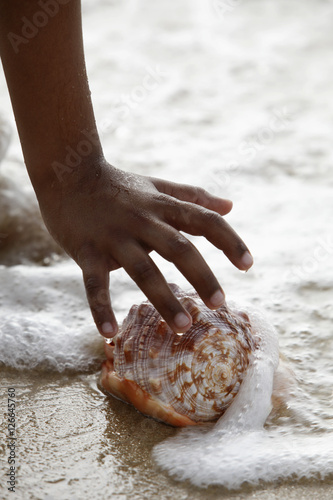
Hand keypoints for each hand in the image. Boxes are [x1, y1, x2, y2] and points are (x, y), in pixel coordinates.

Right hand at [38, 160, 252, 337]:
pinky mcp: (87, 251)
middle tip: (220, 304)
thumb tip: (230, 205)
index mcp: (162, 205)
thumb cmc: (118, 185)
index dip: (229, 241)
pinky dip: (101, 309)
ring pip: (143, 270)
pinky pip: (94, 284)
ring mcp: (114, 237)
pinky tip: (110, 334)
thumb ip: (193, 196)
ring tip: (183, 326)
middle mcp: (142, 220)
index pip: (204, 220)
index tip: (248, 265)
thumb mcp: (158, 186)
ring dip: (164, 299)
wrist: (68, 174)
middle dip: (202, 276)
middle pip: (179, 248)